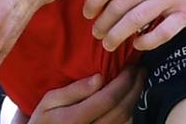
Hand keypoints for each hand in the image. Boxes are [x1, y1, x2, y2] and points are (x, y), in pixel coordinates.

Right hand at [6, 68, 142, 123]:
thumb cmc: (45, 121)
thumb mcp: (49, 102)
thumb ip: (73, 91)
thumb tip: (99, 78)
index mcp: (75, 119)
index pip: (108, 99)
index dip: (124, 81)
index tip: (130, 66)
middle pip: (122, 110)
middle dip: (135, 87)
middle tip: (140, 70)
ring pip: (126, 120)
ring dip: (135, 99)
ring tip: (137, 81)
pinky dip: (130, 112)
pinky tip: (129, 99)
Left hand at [84, 0, 185, 51]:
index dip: (93, 2)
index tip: (87, 13)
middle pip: (118, 7)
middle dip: (102, 24)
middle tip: (96, 32)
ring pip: (135, 22)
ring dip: (116, 36)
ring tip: (108, 43)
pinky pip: (162, 33)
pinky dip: (146, 42)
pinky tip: (137, 43)